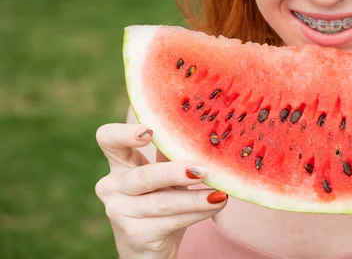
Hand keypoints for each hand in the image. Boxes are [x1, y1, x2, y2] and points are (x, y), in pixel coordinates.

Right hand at [94, 123, 227, 258]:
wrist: (149, 251)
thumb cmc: (159, 204)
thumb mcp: (164, 177)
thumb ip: (170, 156)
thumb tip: (198, 130)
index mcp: (119, 164)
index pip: (108, 139)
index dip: (124, 134)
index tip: (150, 131)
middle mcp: (112, 186)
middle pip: (143, 176)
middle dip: (174, 173)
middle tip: (203, 169)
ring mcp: (119, 211)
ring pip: (162, 202)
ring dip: (195, 198)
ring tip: (219, 193)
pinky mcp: (134, 234)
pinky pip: (172, 221)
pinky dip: (197, 213)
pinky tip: (216, 204)